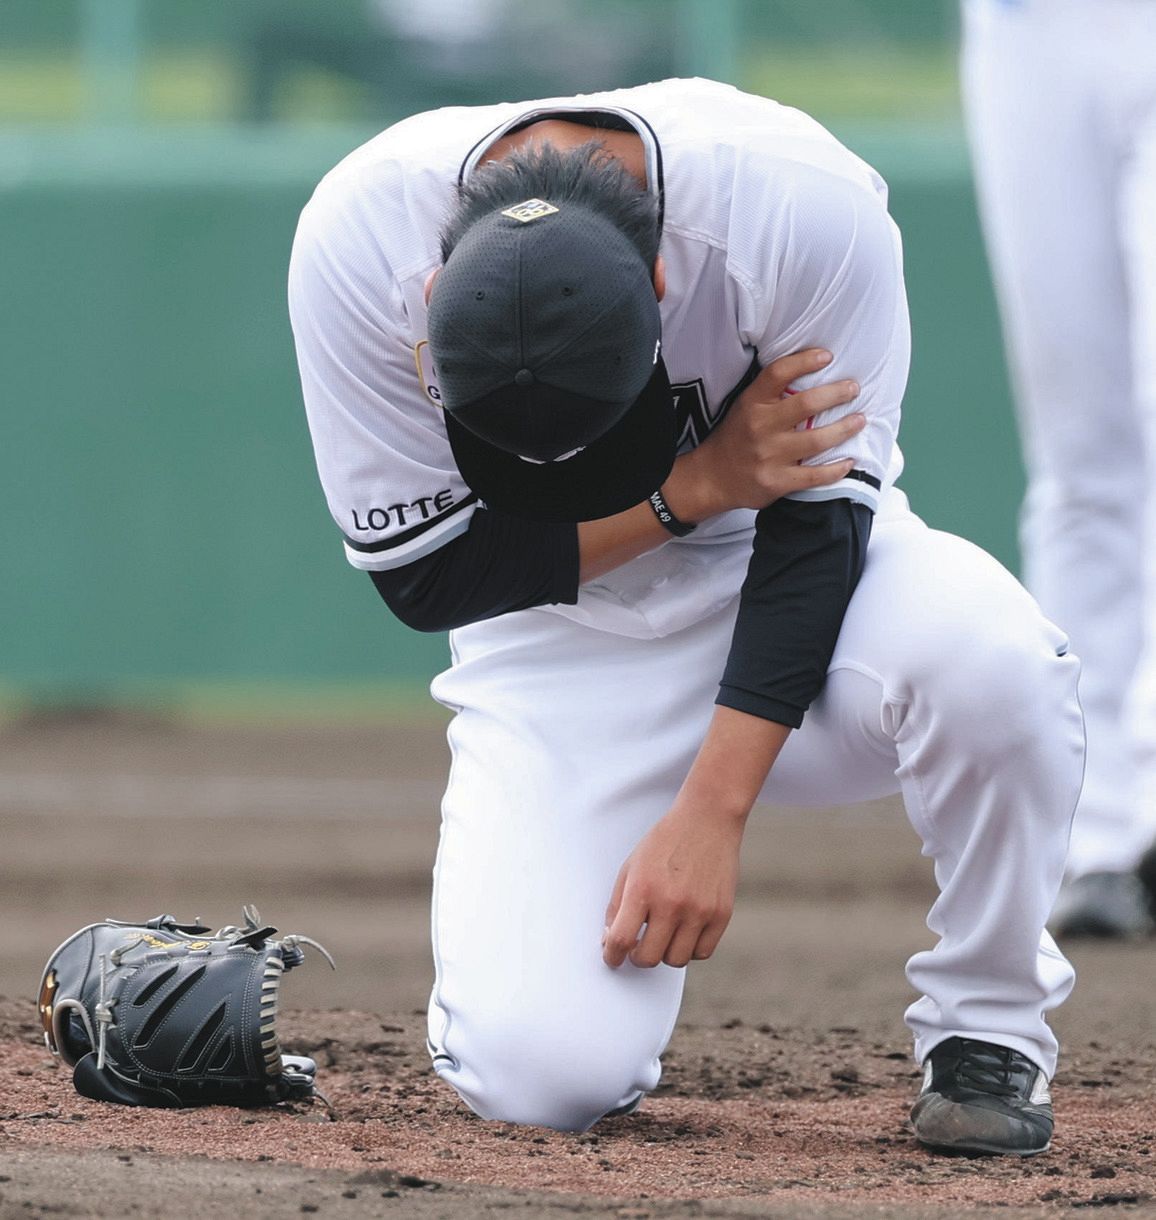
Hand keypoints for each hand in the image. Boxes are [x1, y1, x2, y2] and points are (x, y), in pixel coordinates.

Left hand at [602, 804, 742, 969]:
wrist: (707, 820)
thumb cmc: (666, 841)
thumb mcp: (631, 866)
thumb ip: (617, 904)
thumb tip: (610, 940)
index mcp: (643, 888)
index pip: (622, 940)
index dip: (613, 955)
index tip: (613, 957)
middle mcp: (671, 902)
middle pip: (648, 958)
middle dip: (638, 957)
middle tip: (639, 945)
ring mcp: (699, 910)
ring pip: (675, 960)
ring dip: (665, 953)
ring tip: (664, 934)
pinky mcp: (721, 914)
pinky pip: (702, 952)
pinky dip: (690, 948)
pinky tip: (685, 931)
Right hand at [666, 348, 862, 520]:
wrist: (712, 478)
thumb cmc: (736, 438)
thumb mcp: (745, 407)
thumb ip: (771, 394)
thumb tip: (811, 372)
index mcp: (752, 403)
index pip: (779, 373)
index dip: (805, 361)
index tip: (828, 356)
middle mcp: (760, 427)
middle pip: (806, 404)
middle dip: (837, 393)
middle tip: (853, 389)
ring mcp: (769, 456)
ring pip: (817, 440)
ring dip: (845, 428)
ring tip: (860, 419)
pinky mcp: (776, 482)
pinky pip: (814, 476)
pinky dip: (837, 469)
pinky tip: (850, 461)